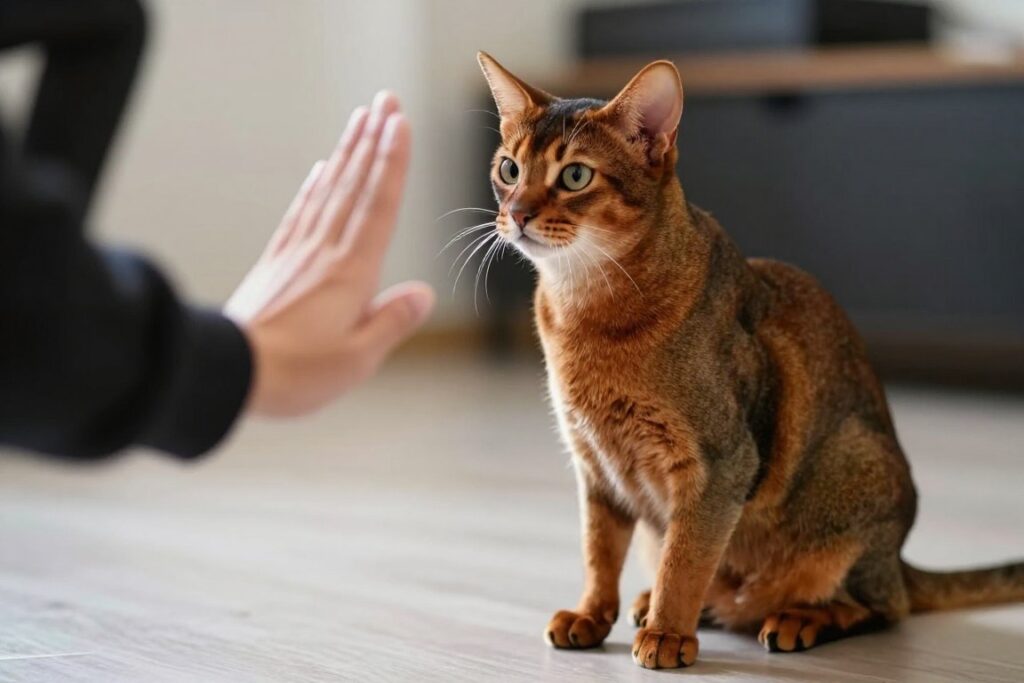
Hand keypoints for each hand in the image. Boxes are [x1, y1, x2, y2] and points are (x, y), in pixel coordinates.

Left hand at [225, 91, 433, 416]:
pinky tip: (320, 170)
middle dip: (372, 141)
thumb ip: (392, 322)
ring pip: (328, 192)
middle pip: (353, 187)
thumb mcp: (357, 358)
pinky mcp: (276, 263)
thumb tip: (423, 294)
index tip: (400, 124)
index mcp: (351, 273)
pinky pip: (301, 213)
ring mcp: (297, 254)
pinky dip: (314, 186)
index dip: (391, 163)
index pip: (378, 207)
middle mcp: (325, 253)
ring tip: (360, 121)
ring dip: (346, 153)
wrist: (229, 373)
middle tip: (384, 102)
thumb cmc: (296, 373)